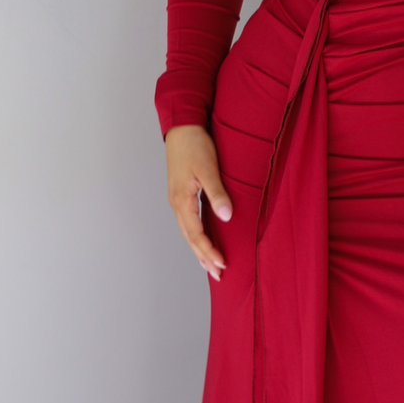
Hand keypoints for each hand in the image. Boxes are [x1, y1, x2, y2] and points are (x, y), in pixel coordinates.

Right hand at [165, 124, 231, 282]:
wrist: (182, 127)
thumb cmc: (195, 145)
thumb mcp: (208, 168)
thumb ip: (217, 193)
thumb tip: (226, 216)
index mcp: (182, 200)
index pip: (196, 234)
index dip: (209, 251)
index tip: (223, 264)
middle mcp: (177, 204)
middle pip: (190, 239)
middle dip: (204, 258)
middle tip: (218, 275)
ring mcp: (178, 200)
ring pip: (188, 233)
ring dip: (199, 251)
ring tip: (210, 267)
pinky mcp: (182, 195)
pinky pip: (189, 223)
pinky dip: (196, 237)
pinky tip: (203, 242)